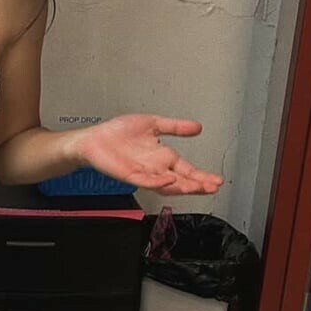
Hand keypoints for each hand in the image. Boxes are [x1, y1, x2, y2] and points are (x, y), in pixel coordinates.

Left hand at [70, 114, 223, 195]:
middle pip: (181, 180)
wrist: (94, 138)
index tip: (216, 180)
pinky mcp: (129, 174)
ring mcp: (143, 172)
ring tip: (197, 186)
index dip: (201, 175)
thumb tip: (197, 127)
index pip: (186, 169)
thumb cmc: (118, 132)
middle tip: (212, 187)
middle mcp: (155, 167)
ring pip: (166, 185)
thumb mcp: (152, 123)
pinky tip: (169, 179)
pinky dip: (158, 182)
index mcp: (162, 156)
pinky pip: (146, 181)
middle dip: (197, 184)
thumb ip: (175, 127)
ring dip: (182, 186)